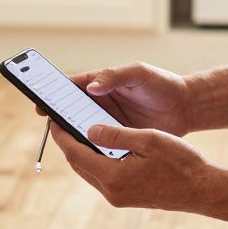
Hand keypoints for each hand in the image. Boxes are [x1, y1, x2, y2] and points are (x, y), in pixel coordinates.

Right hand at [35, 62, 195, 136]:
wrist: (187, 108)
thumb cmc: (163, 84)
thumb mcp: (139, 73)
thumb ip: (115, 76)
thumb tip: (90, 87)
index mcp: (102, 83)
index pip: (71, 87)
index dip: (54, 94)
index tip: (41, 103)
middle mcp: (101, 102)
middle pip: (72, 110)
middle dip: (59, 116)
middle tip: (49, 125)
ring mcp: (109, 122)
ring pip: (84, 129)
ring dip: (74, 135)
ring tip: (65, 142)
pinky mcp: (119, 138)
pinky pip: (100, 144)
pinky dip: (92, 149)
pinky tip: (86, 155)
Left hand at [47, 120, 226, 217]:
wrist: (204, 190)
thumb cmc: (181, 162)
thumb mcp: (148, 139)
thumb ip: (116, 134)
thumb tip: (88, 130)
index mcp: (113, 176)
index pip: (75, 153)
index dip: (61, 135)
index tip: (53, 119)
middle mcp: (111, 192)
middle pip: (78, 164)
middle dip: (68, 143)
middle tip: (61, 122)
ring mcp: (118, 198)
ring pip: (89, 171)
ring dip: (81, 152)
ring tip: (76, 130)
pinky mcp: (126, 199)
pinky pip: (101, 177)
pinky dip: (95, 160)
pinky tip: (99, 146)